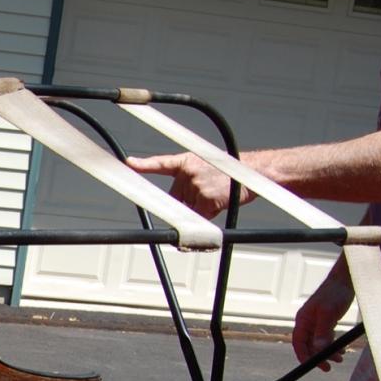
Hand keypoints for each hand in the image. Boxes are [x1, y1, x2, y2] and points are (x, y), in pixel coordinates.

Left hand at [126, 152, 252, 217]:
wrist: (252, 173)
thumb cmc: (227, 171)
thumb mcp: (204, 167)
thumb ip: (186, 180)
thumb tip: (174, 202)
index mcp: (186, 162)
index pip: (160, 163)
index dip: (143, 165)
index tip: (128, 164)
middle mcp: (188, 173)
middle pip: (175, 198)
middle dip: (186, 201)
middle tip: (205, 192)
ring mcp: (196, 187)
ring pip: (188, 209)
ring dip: (200, 208)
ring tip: (216, 194)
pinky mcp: (205, 201)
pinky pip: (199, 218)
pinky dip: (207, 216)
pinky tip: (219, 202)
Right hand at [292, 272, 354, 371]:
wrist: (345, 281)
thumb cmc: (334, 294)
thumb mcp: (328, 313)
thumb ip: (322, 332)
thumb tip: (317, 349)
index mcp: (302, 321)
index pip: (298, 343)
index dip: (304, 356)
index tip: (313, 366)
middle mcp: (307, 323)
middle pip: (308, 345)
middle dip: (318, 357)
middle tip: (328, 367)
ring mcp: (316, 323)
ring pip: (318, 343)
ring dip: (327, 353)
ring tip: (340, 359)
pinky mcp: (326, 322)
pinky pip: (326, 338)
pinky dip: (333, 345)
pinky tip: (342, 350)